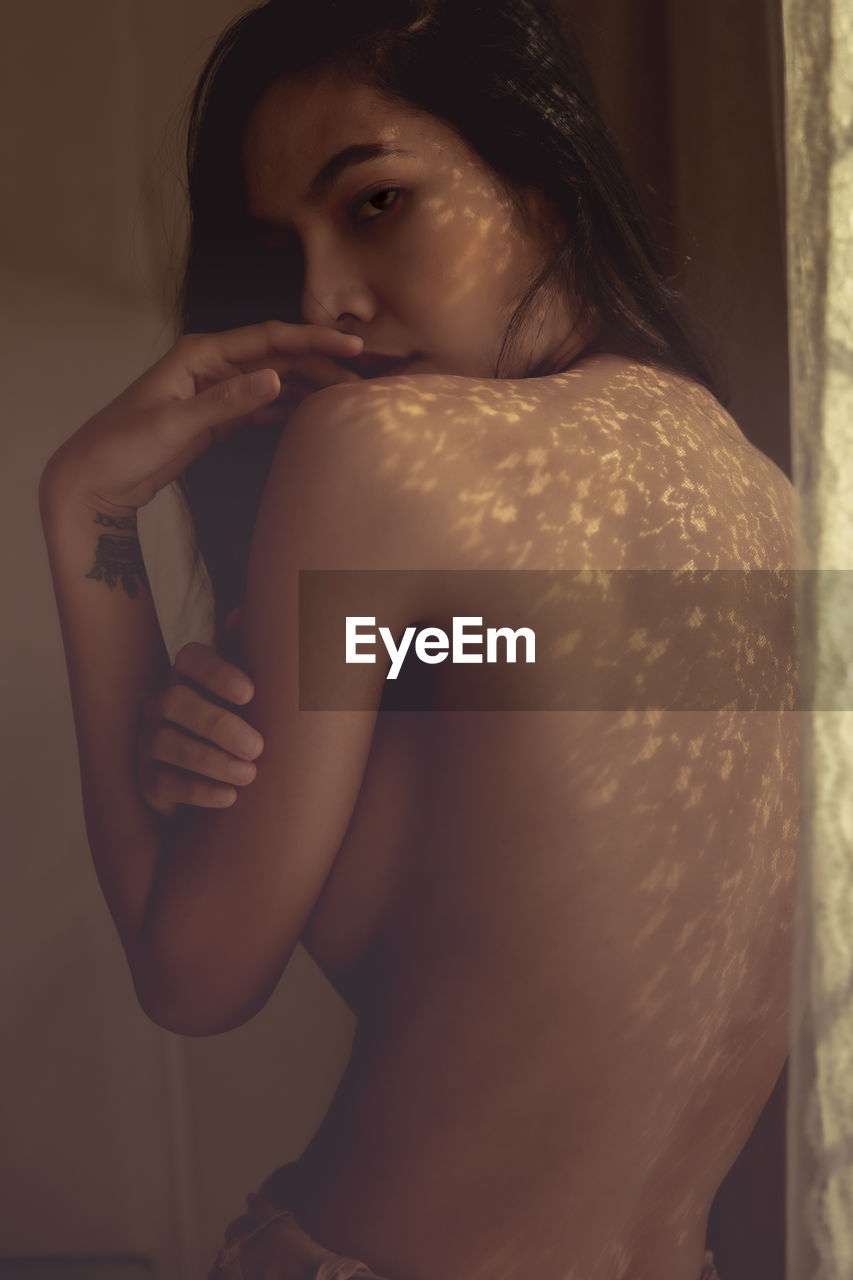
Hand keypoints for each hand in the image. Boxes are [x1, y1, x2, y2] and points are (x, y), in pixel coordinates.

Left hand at [40, 321, 364, 514]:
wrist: (96, 480)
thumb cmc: (123, 446)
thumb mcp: (176, 423)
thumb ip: (227, 402)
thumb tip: (275, 379)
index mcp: (200, 354)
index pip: (268, 339)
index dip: (313, 340)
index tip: (351, 345)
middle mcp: (211, 367)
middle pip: (278, 357)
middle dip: (320, 363)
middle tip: (363, 377)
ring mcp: (215, 392)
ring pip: (274, 381)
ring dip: (309, 386)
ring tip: (348, 397)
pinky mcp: (216, 419)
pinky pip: (262, 407)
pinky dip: (288, 409)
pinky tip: (315, 414)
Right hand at [137, 608, 262, 817]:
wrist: (220, 781)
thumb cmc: (241, 724)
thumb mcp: (250, 694)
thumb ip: (250, 656)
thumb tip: (242, 611)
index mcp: (188, 676)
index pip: (190, 659)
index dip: (216, 672)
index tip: (251, 692)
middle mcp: (161, 703)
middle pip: (177, 702)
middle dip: (219, 724)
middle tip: (258, 746)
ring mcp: (150, 741)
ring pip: (168, 743)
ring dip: (211, 760)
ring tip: (249, 774)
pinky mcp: (148, 780)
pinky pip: (164, 782)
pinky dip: (198, 790)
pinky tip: (229, 797)